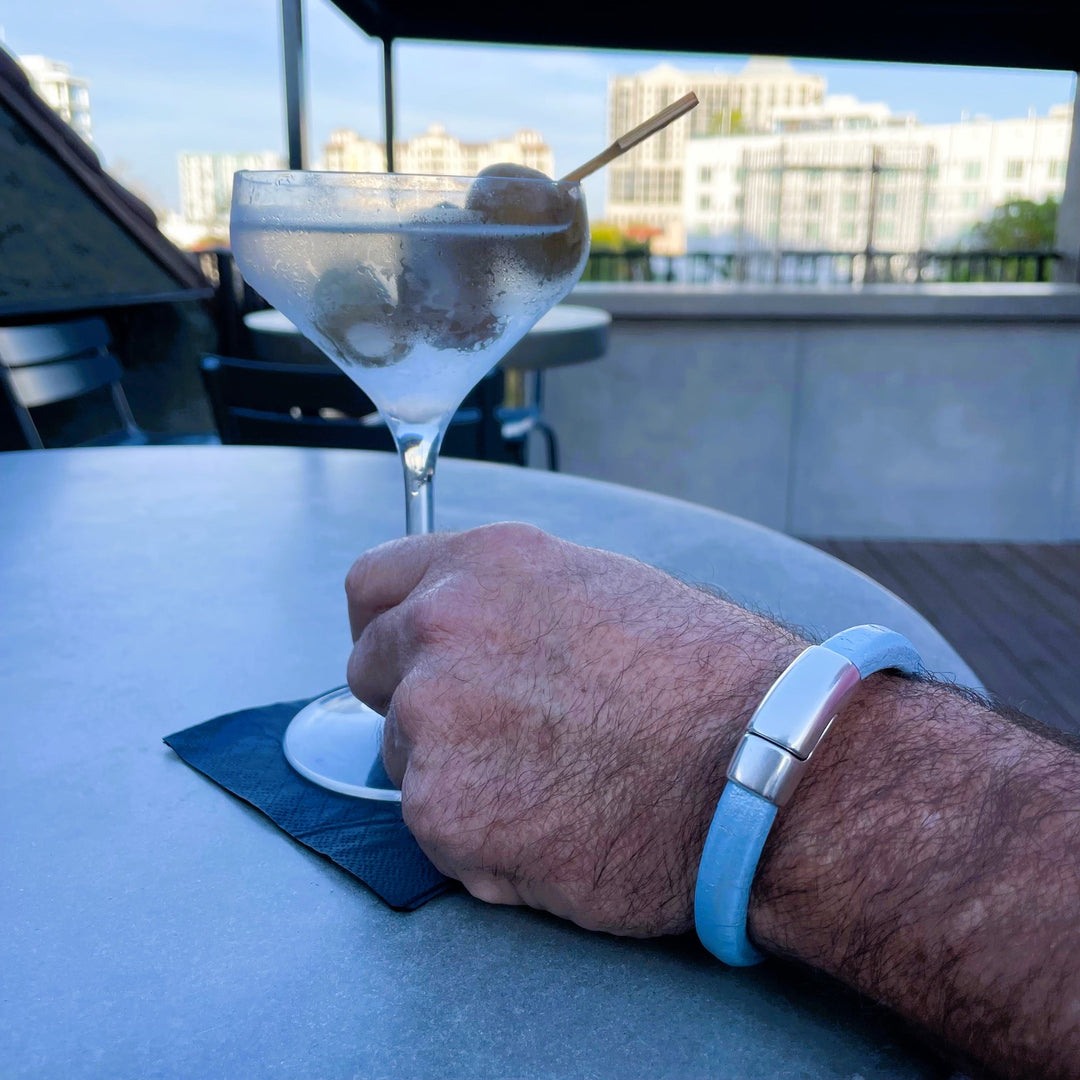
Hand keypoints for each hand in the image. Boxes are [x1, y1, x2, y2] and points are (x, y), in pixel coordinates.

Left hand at [345, 523, 802, 935]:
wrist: (760, 763)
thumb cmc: (705, 679)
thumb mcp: (597, 589)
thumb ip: (508, 604)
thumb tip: (470, 637)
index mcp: (481, 565)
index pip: (371, 585)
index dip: (389, 626)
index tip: (407, 657)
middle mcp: (439, 626)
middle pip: (372, 670)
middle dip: (418, 701)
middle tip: (493, 734)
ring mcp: (431, 718)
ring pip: (405, 756)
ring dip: (456, 776)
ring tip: (552, 786)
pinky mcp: (440, 810)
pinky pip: (437, 831)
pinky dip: (483, 842)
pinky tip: (557, 830)